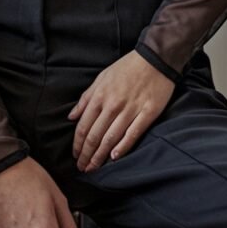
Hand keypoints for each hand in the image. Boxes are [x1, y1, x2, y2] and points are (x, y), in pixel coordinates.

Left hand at [68, 50, 175, 170]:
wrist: (155, 59)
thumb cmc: (126, 68)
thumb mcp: (101, 78)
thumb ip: (86, 98)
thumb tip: (71, 116)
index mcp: (100, 96)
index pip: (83, 126)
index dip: (77, 143)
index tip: (75, 155)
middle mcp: (112, 105)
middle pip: (95, 136)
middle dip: (86, 154)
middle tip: (82, 168)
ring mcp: (130, 110)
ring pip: (111, 138)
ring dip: (100, 156)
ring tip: (94, 168)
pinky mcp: (147, 113)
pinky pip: (132, 134)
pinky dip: (123, 147)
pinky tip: (115, 158)